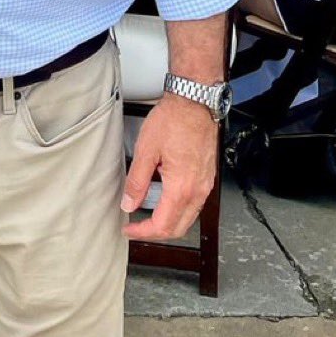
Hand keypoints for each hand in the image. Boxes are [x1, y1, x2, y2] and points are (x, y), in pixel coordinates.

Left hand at [122, 95, 217, 239]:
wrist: (194, 104)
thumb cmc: (173, 121)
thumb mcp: (146, 150)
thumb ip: (137, 182)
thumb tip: (129, 204)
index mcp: (182, 188)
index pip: (163, 225)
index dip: (143, 232)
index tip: (129, 230)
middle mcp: (198, 191)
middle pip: (178, 228)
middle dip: (155, 233)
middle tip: (135, 228)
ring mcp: (205, 185)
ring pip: (188, 218)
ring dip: (168, 223)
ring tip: (146, 216)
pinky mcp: (207, 178)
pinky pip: (194, 204)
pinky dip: (178, 211)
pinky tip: (163, 201)